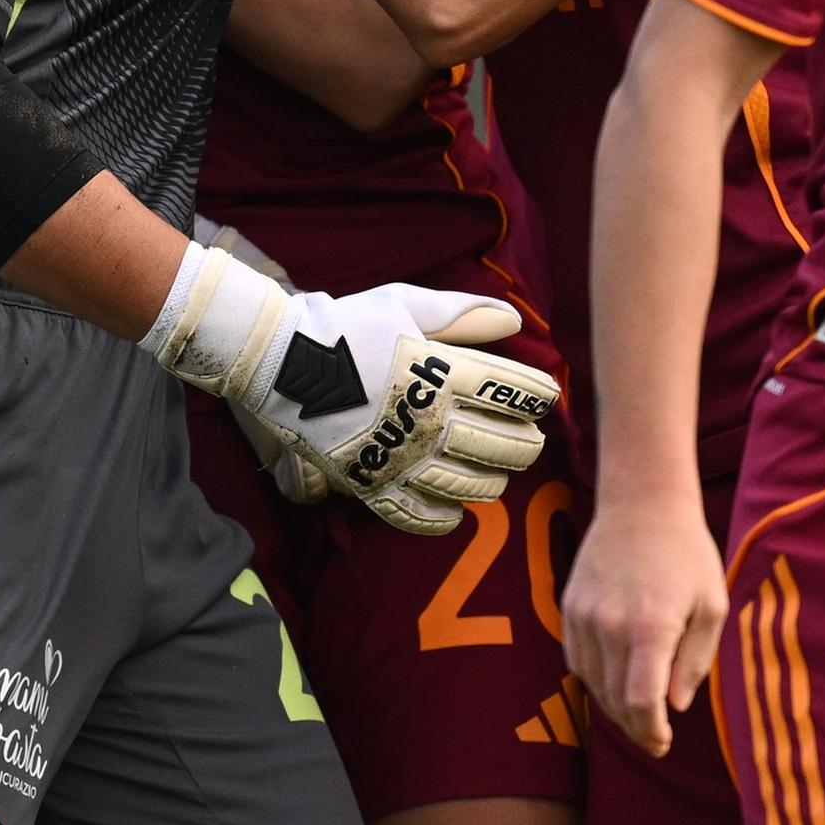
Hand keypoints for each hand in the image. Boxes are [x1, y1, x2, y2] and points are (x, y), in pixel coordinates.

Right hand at [142, 239, 559, 536]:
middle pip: (501, 444)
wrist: (280, 360)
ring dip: (494, 481)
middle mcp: (428, 420)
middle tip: (531, 440)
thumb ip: (462, 314)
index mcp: (441, 372)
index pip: (510, 391)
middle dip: (526, 444)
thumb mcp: (406, 305)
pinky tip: (455, 512)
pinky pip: (416, 515)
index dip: (537, 396)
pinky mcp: (371, 483)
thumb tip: (515, 320)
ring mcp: (400, 457)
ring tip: (500, 473)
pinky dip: (442, 519)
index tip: (545, 398)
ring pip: (469, 484)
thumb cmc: (347, 325)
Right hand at [560, 489, 729, 753]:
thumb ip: (695, 662)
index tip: (662, 743)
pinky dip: (595, 680)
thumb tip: (674, 706)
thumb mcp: (712, 606)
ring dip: (613, 708)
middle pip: (614, 701)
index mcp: (651, 629)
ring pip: (592, 684)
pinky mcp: (569, 607)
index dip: (650, 733)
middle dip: (635, 727)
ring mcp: (584, 617)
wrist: (642, 503)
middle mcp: (610, 626)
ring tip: (637, 713)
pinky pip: (577, 660)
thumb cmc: (687, 554)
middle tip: (655, 738)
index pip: (640, 704)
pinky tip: (614, 681)